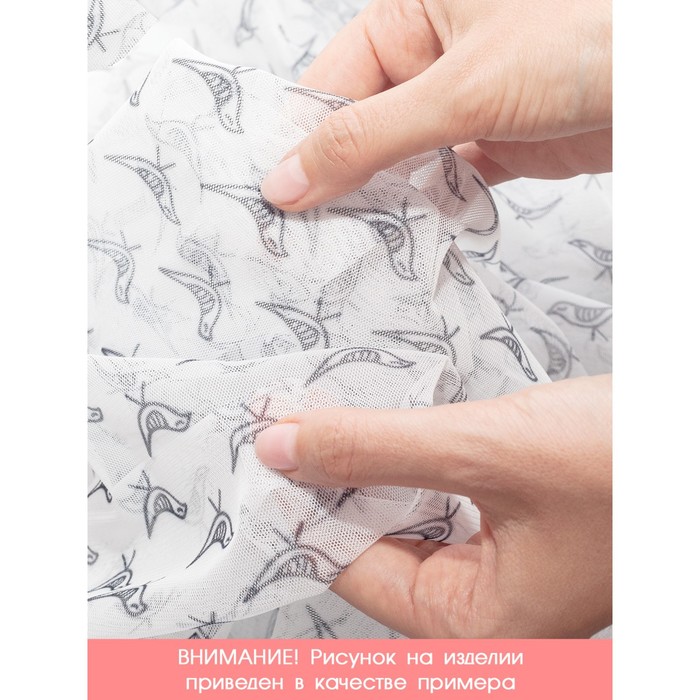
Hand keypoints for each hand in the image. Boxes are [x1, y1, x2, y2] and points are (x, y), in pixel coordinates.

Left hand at [254, 374, 611, 637]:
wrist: (696, 440)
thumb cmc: (624, 462)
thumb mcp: (485, 448)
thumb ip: (374, 447)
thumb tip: (279, 446)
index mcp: (471, 626)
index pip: (347, 567)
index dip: (301, 504)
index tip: (265, 445)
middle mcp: (482, 612)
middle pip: (371, 545)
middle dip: (336, 482)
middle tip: (291, 422)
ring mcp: (500, 572)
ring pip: (402, 520)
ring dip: (372, 469)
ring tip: (334, 420)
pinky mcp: (513, 532)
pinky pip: (436, 504)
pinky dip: (409, 467)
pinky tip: (394, 431)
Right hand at [261, 0, 611, 210]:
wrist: (672, 79)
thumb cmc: (588, 37)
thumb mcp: (461, 88)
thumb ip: (369, 138)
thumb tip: (290, 179)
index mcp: (411, 12)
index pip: (333, 82)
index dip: (303, 142)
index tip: (277, 201)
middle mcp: (433, 55)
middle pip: (363, 126)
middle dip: (344, 180)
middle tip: (312, 236)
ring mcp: (465, 101)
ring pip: (402, 160)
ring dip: (386, 201)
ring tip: (356, 244)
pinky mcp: (495, 142)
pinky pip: (445, 181)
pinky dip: (431, 209)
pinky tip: (412, 234)